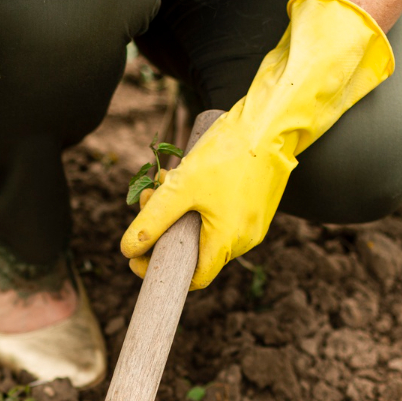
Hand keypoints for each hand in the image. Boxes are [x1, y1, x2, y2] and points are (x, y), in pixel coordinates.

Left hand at [120, 0, 393, 289]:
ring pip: (204, 229)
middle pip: (194, 250)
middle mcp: (245, 239)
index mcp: (228, 241)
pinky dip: (197, 202)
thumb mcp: (180, 187)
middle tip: (147, 197)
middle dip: (163, 228)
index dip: (160, 271)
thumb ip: (152, 221)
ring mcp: (254, 222)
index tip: (136, 256)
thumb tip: (128, 250)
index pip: (194, 278)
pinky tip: (186, 175)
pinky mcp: (256, 205)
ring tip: (164, 179)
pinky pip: (220, 214)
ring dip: (178, 210)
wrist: (273, 122)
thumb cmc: (228, 153)